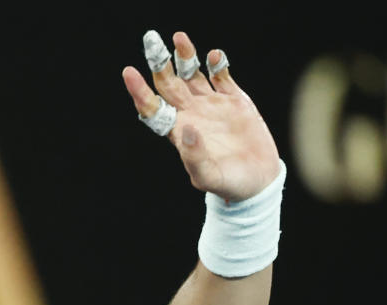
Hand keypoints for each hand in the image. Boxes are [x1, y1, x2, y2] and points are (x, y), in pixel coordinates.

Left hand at [122, 31, 279, 201]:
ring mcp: (211, 104)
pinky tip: (215, 57)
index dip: (140, 91)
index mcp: (178, 131)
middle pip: (168, 84)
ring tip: (179, 38)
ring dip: (184, 56)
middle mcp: (190, 113)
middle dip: (159, 63)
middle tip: (151, 41)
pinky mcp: (233, 99)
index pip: (153, 108)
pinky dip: (217, 64)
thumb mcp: (208, 177)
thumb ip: (195, 157)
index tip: (129, 73)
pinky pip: (221, 75)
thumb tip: (187, 129)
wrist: (258, 180)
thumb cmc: (228, 183)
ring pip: (191, 74)